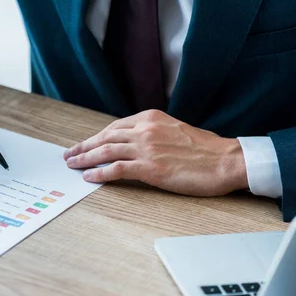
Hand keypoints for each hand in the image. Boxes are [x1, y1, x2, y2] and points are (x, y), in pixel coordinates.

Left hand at [64, 110, 247, 195]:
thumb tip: (137, 143)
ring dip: (85, 158)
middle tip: (69, 154)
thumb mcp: (176, 130)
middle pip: (105, 137)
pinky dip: (99, 173)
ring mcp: (146, 148)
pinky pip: (116, 170)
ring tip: (72, 165)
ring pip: (106, 151)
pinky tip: (89, 177)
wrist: (226, 160)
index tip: (85, 143)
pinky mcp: (150, 168)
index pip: (114, 127)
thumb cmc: (206, 149)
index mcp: (151, 118)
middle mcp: (145, 129)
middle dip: (83, 146)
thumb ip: (154, 133)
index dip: (96, 136)